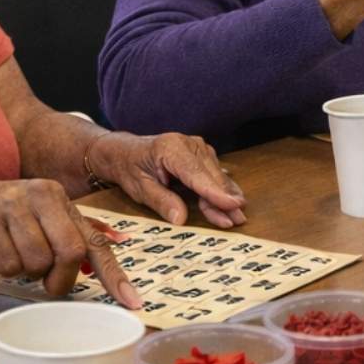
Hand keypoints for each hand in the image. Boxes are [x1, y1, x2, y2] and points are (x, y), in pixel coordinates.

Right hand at [0, 179, 141, 307]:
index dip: (114, 276)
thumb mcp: (45, 215)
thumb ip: (79, 229)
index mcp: (60, 197)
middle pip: (69, 253)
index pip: (93, 242)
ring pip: (35, 262)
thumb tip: (122, 239)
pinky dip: (2, 269)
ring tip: (16, 255)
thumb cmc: (8, 218)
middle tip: (46, 279)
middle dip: (59, 278)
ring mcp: (11, 203)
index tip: (133, 303)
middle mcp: (40, 193)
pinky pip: (7, 264)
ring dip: (26, 272)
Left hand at [88, 131, 246, 228]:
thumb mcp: (139, 188)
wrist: (125, 152)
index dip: (215, 192)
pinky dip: (221, 189)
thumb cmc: (130, 169)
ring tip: (237, 216)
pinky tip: (231, 202)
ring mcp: (198, 146)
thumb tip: (181, 219)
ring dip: (225, 197)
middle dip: (224, 199)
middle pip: (211, 176)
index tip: (233, 205)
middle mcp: (188, 143)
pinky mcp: (202, 153)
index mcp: (170, 148)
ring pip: (217, 175)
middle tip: (238, 220)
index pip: (196, 174)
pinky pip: (215, 173)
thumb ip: (161, 201)